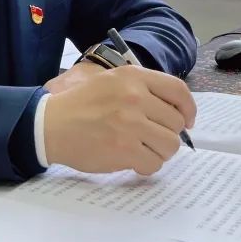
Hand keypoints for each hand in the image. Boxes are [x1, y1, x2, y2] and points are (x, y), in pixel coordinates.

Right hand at [43, 66, 196, 175]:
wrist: (51, 124)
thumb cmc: (81, 103)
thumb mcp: (111, 80)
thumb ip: (142, 88)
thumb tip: (176, 111)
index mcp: (133, 77)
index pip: (178, 90)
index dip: (189, 108)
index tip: (187, 121)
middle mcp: (135, 97)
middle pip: (176, 122)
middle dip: (169, 133)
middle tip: (153, 137)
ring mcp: (130, 124)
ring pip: (170, 145)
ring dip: (160, 151)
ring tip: (143, 149)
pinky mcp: (124, 149)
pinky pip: (153, 163)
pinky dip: (147, 165)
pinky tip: (133, 160)